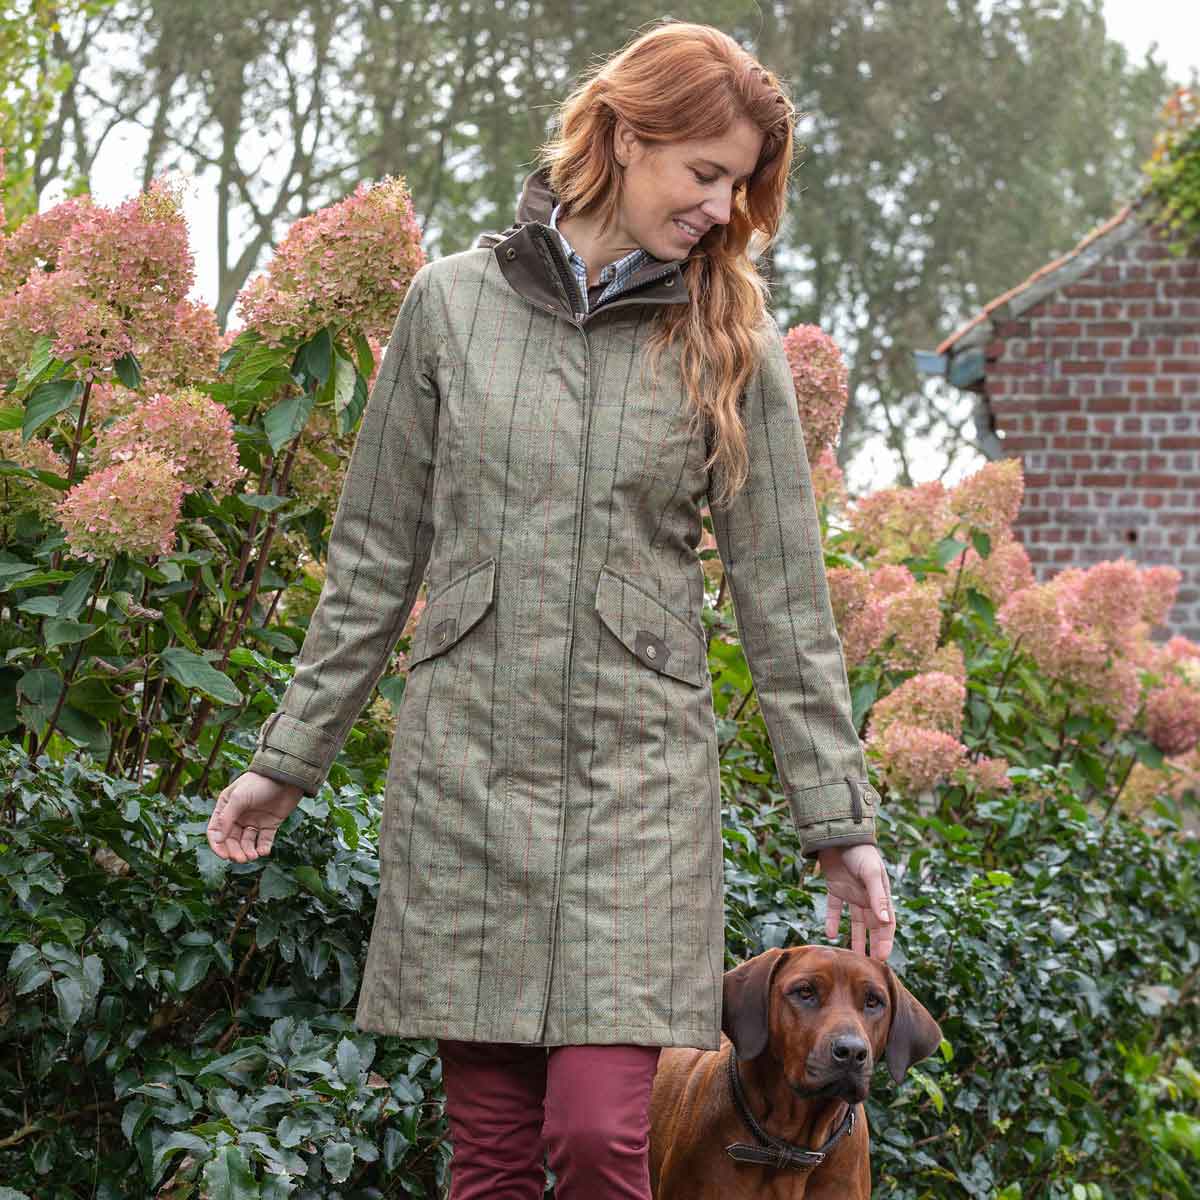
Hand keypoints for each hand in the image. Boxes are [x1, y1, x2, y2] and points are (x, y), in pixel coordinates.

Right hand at [207, 771, 302, 862]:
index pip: (215, 830)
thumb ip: (226, 818)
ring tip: (253, 856)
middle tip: (242, 858)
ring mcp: (254, 820)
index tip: (224, 856)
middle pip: (231, 840)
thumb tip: (216, 839)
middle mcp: (238, 815)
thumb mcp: (239, 797)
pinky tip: (263, 851)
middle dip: (235, 851)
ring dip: (248, 851)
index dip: (217, 845)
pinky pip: (263, 840)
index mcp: (226, 807)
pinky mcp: (270, 824)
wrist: (288, 776)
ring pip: (246, 842)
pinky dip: (262, 848)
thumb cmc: (260, 782)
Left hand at [818, 843, 893, 959]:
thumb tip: (886, 921)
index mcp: (881, 894)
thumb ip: (878, 897)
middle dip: (871, 944)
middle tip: (867, 965)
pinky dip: (831, 920)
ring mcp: (851, 893)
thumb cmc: (860, 852)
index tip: (881, 959)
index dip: (885, 941)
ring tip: (851, 956)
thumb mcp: (871, 874)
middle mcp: (867, 897)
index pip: (886, 923)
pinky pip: (834, 909)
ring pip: (853, 921)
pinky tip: (828, 934)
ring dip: (853, 937)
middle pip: (871, 926)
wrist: (838, 835)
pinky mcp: (835, 889)